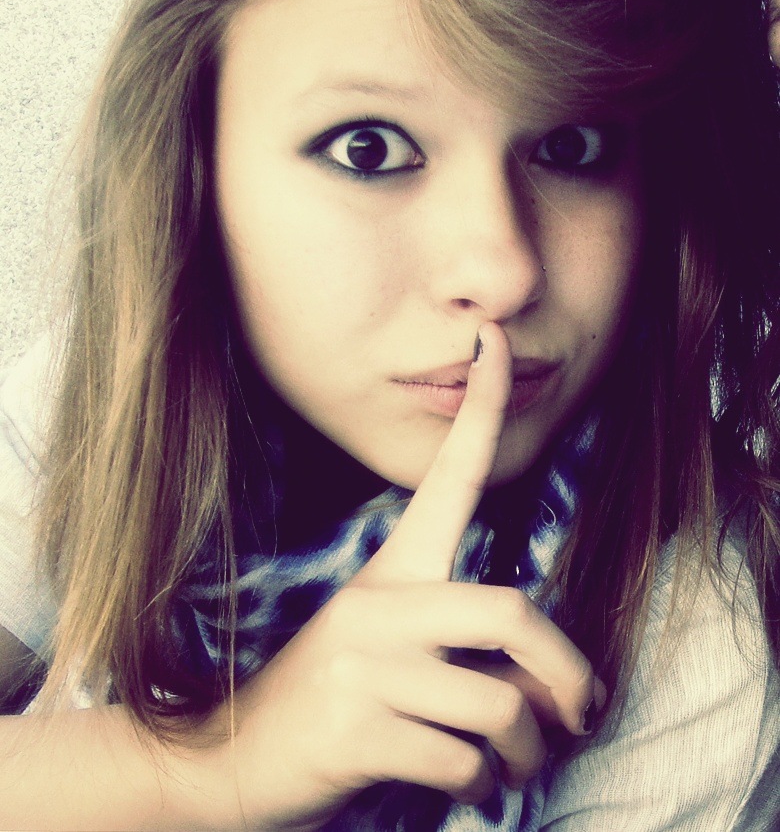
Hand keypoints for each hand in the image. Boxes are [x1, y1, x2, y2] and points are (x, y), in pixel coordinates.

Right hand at [209, 323, 602, 830]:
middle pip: (507, 612)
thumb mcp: (385, 647)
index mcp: (389, 575)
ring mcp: (360, 667)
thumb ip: (458, 642)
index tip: (495, 342)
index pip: (444, 478)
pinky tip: (469, 787)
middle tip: (578, 710)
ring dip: (524, 753)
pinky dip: (484, 787)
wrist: (229, 758)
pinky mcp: (351, 731)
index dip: (479, 408)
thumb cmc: (332, 699)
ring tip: (514, 766)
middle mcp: (374, 606)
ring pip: (493, 707)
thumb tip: (550, 679)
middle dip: (563, 670)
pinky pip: (460, 762)